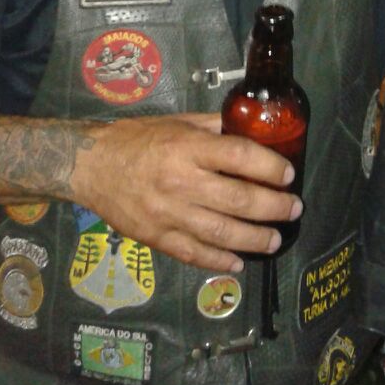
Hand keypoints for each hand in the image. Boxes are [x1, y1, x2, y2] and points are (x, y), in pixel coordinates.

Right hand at [73, 114, 301, 272]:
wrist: (90, 166)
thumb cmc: (137, 138)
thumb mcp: (177, 122)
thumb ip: (214, 127)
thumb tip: (249, 128)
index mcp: (187, 148)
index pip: (240, 157)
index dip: (269, 167)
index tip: (288, 175)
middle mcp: (181, 182)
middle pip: (238, 199)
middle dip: (273, 207)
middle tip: (293, 209)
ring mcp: (168, 214)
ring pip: (221, 232)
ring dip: (255, 238)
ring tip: (275, 239)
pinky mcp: (156, 238)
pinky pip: (193, 254)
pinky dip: (219, 262)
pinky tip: (239, 262)